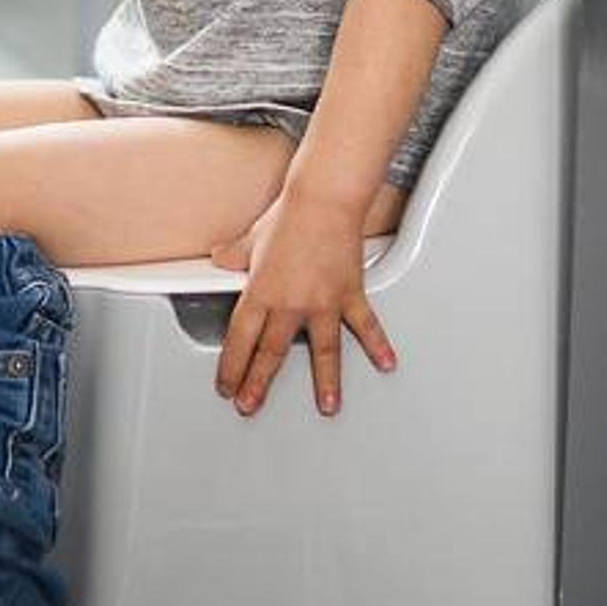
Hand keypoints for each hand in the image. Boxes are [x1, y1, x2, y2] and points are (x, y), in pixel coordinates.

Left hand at [206, 183, 394, 416]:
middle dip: (259, 384)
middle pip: (271, 353)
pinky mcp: (349, 294)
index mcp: (260, 292)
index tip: (228, 386)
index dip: (232, 367)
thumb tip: (220, 258)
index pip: (240, 340)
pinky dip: (377, 345)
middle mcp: (290, 303)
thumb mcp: (252, 239)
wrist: (324, 199)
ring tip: (328, 405)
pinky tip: (386, 363)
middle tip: (252, 406)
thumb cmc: (290, 216)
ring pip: (322, 351)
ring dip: (326, 382)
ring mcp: (322, 302)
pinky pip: (365, 326)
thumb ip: (235, 255)